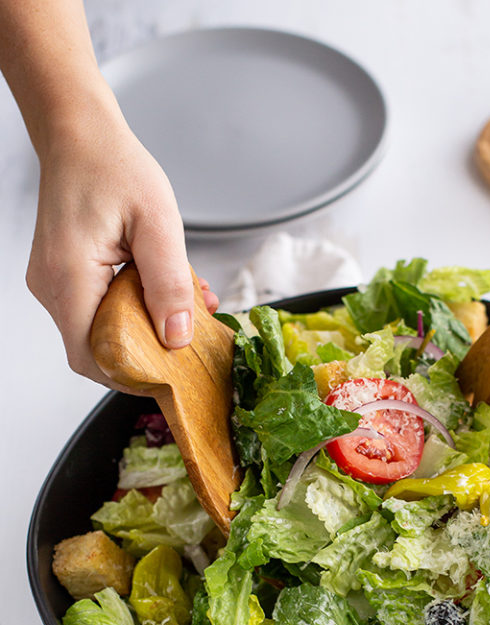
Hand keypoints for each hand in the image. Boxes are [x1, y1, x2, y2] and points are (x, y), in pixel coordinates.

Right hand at [26, 103, 217, 385]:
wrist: (82, 135)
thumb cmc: (113, 166)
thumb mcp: (158, 224)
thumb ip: (170, 284)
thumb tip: (176, 336)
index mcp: (68, 277)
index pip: (92, 356)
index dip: (131, 375)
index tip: (170, 373)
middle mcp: (52, 286)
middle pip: (98, 348)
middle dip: (147, 349)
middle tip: (189, 334)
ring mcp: (55, 283)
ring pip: (101, 329)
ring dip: (145, 325)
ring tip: (183, 304)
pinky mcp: (65, 277)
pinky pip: (99, 308)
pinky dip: (134, 306)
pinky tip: (161, 288)